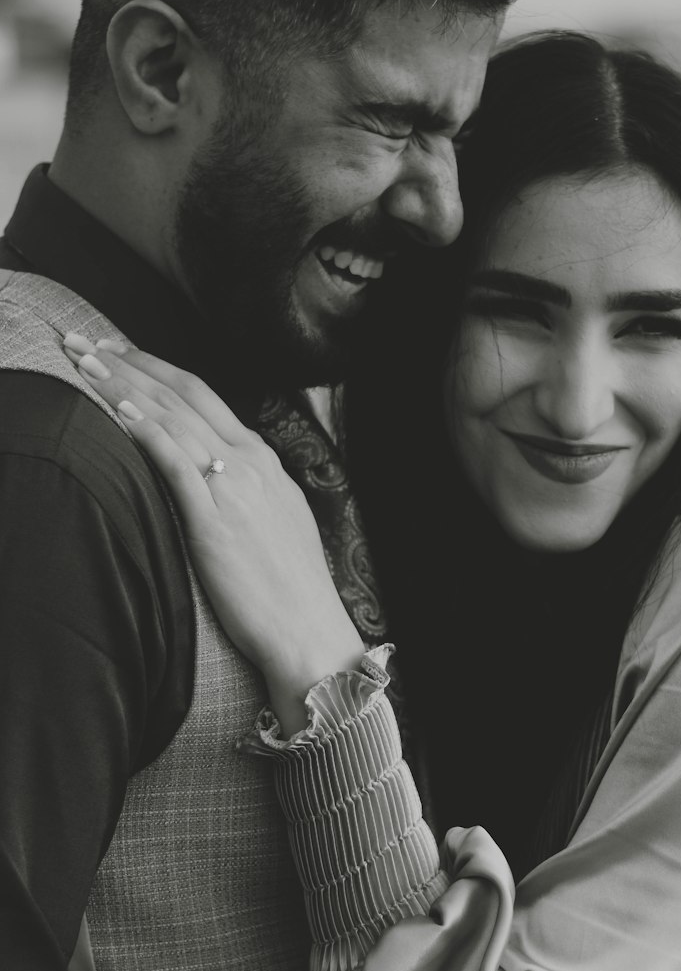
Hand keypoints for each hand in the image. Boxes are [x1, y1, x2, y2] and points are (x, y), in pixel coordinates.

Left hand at [64, 333, 363, 732]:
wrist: (307, 629)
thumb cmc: (289, 587)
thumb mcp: (275, 519)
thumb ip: (243, 488)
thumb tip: (210, 474)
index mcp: (262, 460)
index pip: (202, 397)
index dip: (156, 369)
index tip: (117, 352)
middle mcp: (249, 462)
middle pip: (181, 397)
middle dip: (128, 364)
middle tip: (82, 341)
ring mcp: (233, 489)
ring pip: (172, 420)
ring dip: (124, 386)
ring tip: (83, 362)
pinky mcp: (215, 521)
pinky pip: (176, 465)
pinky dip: (147, 432)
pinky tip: (118, 410)